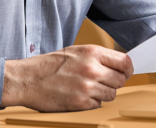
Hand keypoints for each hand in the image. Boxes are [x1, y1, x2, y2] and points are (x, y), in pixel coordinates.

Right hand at [1, 45, 132, 110]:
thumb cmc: (49, 65)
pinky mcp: (81, 103)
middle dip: (115, 82)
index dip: (128, 69)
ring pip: (111, 94)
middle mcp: (92, 69)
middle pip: (121, 80)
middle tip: (103, 81)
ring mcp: (87, 87)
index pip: (125, 62)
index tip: (125, 72)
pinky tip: (79, 95)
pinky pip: (98, 104)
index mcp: (92, 53)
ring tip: (88, 88)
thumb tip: (119, 65)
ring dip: (103, 93)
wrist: (27, 80)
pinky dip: (92, 102)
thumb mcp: (76, 52)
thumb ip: (97, 57)